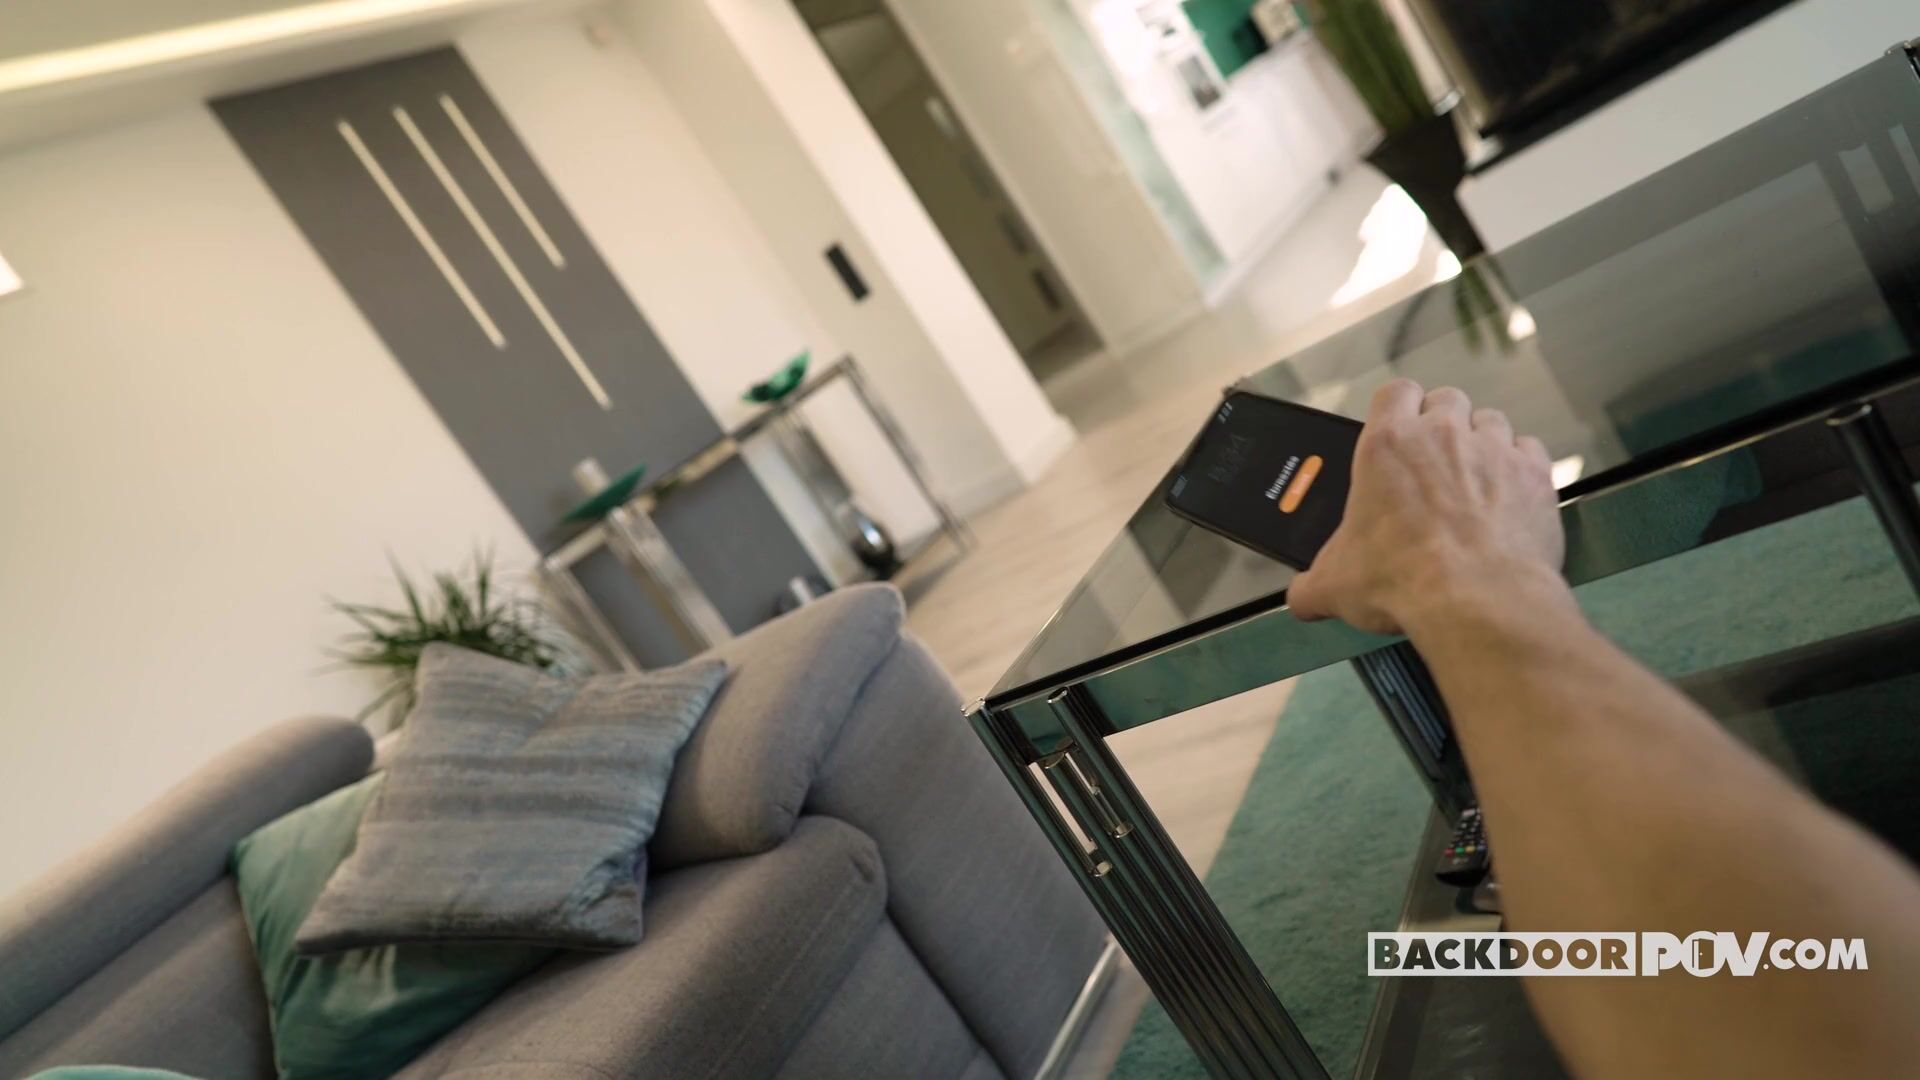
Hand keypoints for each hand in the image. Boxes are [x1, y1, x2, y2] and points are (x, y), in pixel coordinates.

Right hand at [1289, 380, 1567, 634]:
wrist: (1476, 600)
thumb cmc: (1401, 580)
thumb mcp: (1336, 585)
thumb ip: (1312, 586)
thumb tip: (1302, 599)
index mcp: (1387, 445)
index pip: (1395, 392)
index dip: (1398, 408)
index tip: (1398, 430)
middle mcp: (1442, 434)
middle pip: (1447, 399)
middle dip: (1443, 423)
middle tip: (1435, 461)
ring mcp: (1493, 449)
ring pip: (1492, 421)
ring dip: (1483, 442)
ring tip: (1475, 479)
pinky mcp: (1534, 473)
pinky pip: (1529, 450)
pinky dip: (1520, 467)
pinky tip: (1510, 495)